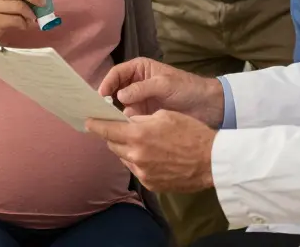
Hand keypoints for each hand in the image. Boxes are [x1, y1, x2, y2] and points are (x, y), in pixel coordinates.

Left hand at [86, 111, 215, 192]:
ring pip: (124, 158)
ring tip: (141, 143)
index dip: (95, 125)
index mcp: (138, 135)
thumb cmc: (191, 132)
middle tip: (118, 129)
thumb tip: (127, 122)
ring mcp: (142, 172)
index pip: (107, 130)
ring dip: (127, 149)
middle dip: (113, 136)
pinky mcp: (150, 184)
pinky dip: (138, 162)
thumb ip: (141, 120)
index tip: (88, 121)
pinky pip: (136, 170)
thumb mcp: (164, 115)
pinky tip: (152, 156)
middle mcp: (136, 156)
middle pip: (113, 145)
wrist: (211, 161)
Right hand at [99, 57, 224, 126]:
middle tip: (97, 113)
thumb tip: (120, 96)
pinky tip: (120, 131)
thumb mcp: (165, 84)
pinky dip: (124, 124)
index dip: (107, 83)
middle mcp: (135, 84)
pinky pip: (130, 119)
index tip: (100, 97)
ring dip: (114, 114)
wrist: (207, 106)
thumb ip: (142, 88)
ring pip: (120, 106)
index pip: (116, 74)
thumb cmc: (187, 88)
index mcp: (139, 70)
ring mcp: (139, 101)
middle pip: (114, 90)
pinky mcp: (144, 116)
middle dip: (106, 100)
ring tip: (107, 124)